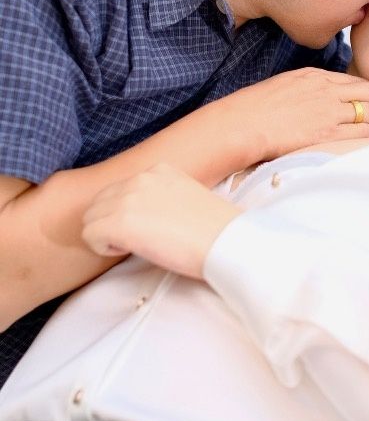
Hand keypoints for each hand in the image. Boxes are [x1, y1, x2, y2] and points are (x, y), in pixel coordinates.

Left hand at [81, 162, 241, 279]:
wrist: (227, 242)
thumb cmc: (216, 230)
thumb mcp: (188, 198)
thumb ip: (162, 197)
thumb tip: (145, 216)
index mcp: (159, 170)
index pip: (118, 189)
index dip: (125, 213)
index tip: (148, 228)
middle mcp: (140, 178)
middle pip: (99, 202)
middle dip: (110, 223)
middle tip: (138, 240)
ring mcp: (128, 198)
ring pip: (90, 219)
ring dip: (106, 236)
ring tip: (135, 246)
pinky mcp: (121, 222)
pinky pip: (90, 236)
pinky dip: (103, 248)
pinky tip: (130, 251)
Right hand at [227, 67, 368, 160]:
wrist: (239, 123)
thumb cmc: (253, 109)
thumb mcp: (284, 88)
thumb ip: (307, 92)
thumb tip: (322, 102)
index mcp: (316, 76)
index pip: (358, 81)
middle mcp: (326, 89)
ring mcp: (327, 111)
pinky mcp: (324, 132)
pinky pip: (361, 132)